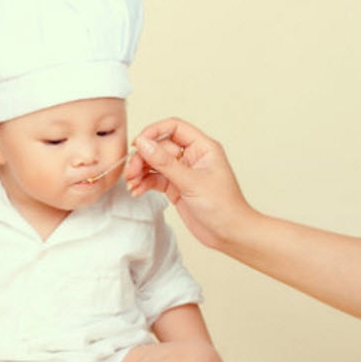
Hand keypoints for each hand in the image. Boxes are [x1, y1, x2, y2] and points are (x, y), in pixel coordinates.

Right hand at [123, 118, 254, 250]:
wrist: (229, 234)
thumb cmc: (223, 207)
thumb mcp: (191, 182)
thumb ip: (165, 163)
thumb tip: (144, 143)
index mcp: (203, 147)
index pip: (174, 127)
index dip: (154, 132)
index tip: (138, 144)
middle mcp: (192, 157)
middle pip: (159, 147)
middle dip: (143, 158)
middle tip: (131, 172)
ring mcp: (182, 172)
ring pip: (154, 164)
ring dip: (140, 172)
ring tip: (132, 184)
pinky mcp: (175, 187)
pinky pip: (154, 179)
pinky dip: (144, 184)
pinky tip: (137, 191)